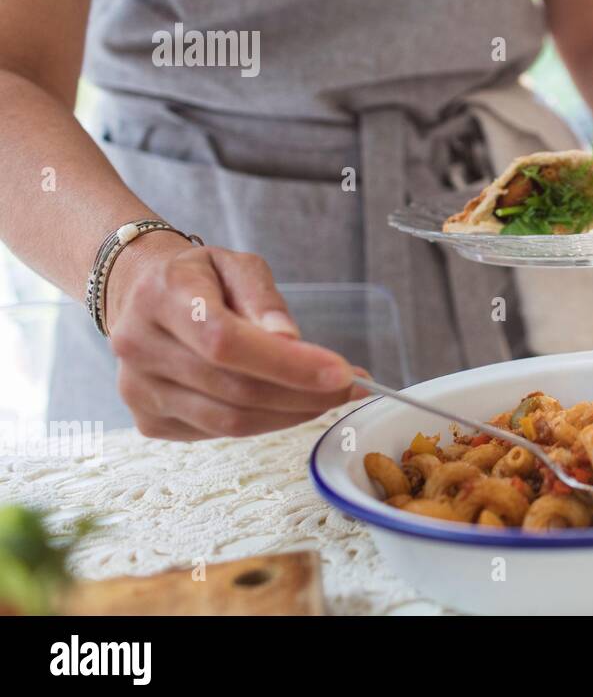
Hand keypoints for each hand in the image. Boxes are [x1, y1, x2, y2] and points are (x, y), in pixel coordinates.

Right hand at [105, 233, 363, 439]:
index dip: (288, 364)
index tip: (341, 371)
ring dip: (292, 414)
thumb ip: (263, 297)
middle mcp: (139, 347)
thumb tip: (290, 339)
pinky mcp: (149, 421)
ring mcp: (139, 390)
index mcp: (161, 297)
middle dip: (305, 394)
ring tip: (328, 396)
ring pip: (231, 421)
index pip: (226, 341)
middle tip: (350, 386)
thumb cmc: (198, 279)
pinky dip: (266, 422)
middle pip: (235, 388)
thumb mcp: (235, 264)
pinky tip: (288, 403)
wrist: (141, 298)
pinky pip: (220, 432)